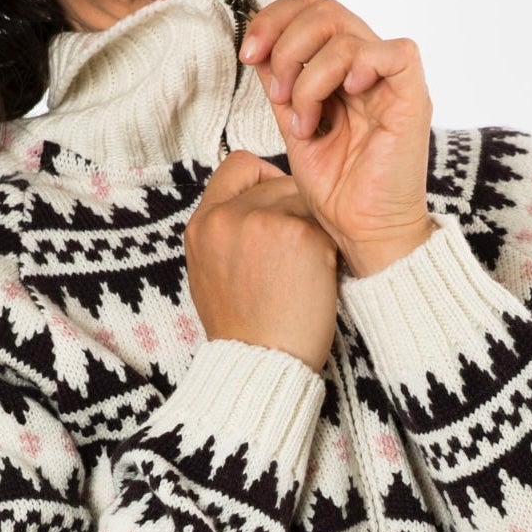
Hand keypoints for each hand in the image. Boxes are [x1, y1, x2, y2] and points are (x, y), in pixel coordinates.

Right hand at [184, 150, 339, 372]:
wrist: (261, 366)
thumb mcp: (211, 274)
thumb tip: (255, 206)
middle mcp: (227, 217)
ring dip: (312, 229)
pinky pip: (325, 226)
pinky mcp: (300, 235)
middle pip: (278, 182)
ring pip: (305, 202)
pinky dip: (328, 250)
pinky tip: (317, 280)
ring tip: (304, 270)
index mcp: (202, 225)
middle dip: (294, 209)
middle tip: (297, 252)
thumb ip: (227, 234)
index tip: (276, 202)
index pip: (238, 166)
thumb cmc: (244, 330)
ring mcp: (263, 222)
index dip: (263, 178)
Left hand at [238, 0, 436, 277]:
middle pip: (324, 8)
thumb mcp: (295, 128)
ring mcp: (391, 81)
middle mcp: (368, 68)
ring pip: (345, 31)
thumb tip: (258, 46)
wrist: (363, 234)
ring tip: (305, 121)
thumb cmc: (337, 192)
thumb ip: (282, 86)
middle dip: (283, 40)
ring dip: (308, 76)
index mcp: (342, 71)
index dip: (274, 19)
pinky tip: (345, 97)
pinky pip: (394, 52)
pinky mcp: (414, 97)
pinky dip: (358, 66)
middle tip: (273, 90)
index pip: (311, 9)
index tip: (248, 54)